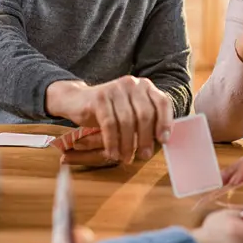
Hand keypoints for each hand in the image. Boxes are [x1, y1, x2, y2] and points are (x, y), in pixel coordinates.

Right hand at [46, 77, 172, 163]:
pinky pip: (109, 124)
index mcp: (145, 86)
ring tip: (126, 158)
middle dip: (145, 139)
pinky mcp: (99, 98)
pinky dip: (112, 142)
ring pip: (127, 121)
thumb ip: (146, 121)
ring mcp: (115, 89)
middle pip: (145, 114)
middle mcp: (132, 84)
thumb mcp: (131, 112)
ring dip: (128, 144)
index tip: (163, 140)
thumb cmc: (110, 110)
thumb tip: (162, 141)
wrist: (78, 100)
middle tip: (144, 156)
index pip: (162, 102)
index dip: (165, 122)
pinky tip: (113, 153)